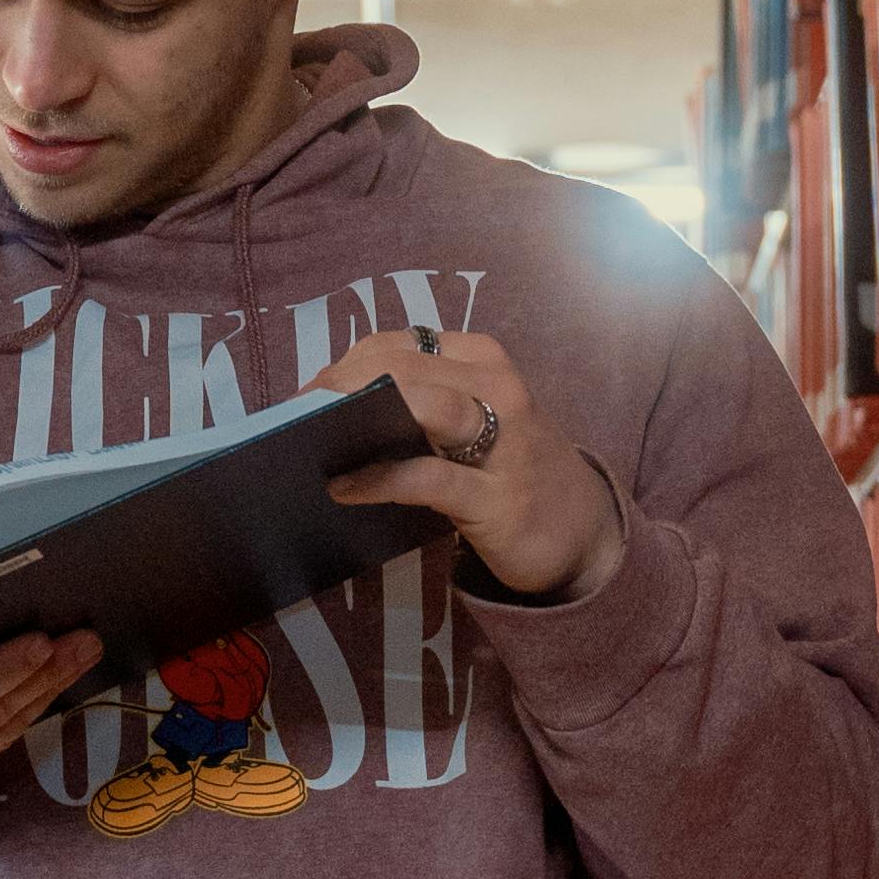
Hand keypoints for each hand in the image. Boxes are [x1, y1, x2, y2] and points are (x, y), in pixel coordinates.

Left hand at [322, 329, 625, 606]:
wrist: (584, 533)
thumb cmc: (511, 472)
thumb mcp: (471, 423)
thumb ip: (417, 406)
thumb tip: (332, 410)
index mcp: (481, 360)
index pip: (397, 345)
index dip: (341, 365)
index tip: (303, 396)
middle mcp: (497, 388)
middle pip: (402, 366)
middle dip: (339, 387)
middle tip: (294, 419)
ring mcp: (504, 442)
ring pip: (422, 405)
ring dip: (357, 418)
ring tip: (309, 441)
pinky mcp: (497, 498)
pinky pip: (428, 477)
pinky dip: (379, 480)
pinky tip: (343, 489)